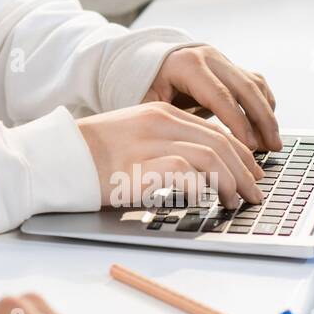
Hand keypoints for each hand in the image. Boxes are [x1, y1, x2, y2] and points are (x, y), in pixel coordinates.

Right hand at [78, 102, 265, 207]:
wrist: (58, 156)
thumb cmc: (90, 154)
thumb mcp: (131, 136)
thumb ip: (162, 143)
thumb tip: (197, 169)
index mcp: (158, 112)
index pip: (213, 129)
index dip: (239, 153)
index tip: (250, 173)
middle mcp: (159, 122)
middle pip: (219, 142)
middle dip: (245, 170)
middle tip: (255, 193)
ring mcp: (151, 143)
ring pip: (211, 156)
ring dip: (232, 181)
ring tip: (237, 201)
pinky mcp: (143, 166)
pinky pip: (188, 173)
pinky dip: (206, 187)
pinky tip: (210, 201)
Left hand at [143, 44, 279, 151]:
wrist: (146, 60)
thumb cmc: (144, 85)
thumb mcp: (145, 100)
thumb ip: (163, 119)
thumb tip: (182, 149)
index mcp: (187, 65)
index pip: (220, 95)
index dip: (237, 123)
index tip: (249, 147)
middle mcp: (208, 57)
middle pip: (245, 88)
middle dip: (262, 120)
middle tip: (272, 149)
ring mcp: (221, 59)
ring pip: (255, 86)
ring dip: (267, 115)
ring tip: (273, 144)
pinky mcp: (230, 66)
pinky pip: (255, 84)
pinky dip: (265, 105)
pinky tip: (266, 128)